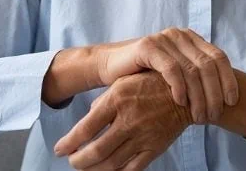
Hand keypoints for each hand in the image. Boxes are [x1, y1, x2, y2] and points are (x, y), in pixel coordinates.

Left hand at [54, 72, 191, 169]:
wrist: (185, 92)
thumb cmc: (150, 84)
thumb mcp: (123, 82)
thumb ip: (103, 101)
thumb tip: (88, 119)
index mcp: (117, 100)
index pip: (86, 129)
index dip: (68, 143)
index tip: (59, 149)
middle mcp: (128, 120)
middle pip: (96, 151)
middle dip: (78, 161)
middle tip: (72, 161)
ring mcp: (142, 136)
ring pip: (112, 163)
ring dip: (94, 169)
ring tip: (87, 167)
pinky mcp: (155, 148)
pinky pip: (132, 168)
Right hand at [95, 27, 237, 123]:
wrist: (111, 67)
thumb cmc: (146, 77)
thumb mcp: (176, 75)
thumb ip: (197, 77)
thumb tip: (226, 98)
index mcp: (192, 39)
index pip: (219, 58)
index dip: (228, 80)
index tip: (231, 102)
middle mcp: (181, 35)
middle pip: (209, 65)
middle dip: (214, 93)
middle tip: (212, 115)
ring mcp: (165, 38)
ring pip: (192, 69)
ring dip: (198, 96)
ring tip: (199, 116)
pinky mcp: (148, 46)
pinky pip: (171, 68)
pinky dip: (179, 87)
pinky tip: (180, 103)